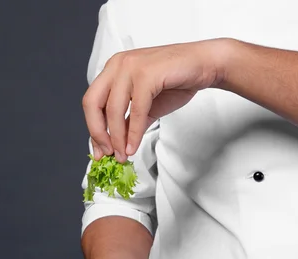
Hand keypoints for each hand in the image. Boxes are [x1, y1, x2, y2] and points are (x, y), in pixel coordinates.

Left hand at [82, 38, 230, 162]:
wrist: (205, 65)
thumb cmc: (176, 81)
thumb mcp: (146, 106)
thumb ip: (129, 122)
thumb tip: (115, 146)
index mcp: (113, 69)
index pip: (91, 102)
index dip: (93, 128)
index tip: (100, 150)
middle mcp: (117, 65)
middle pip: (92, 104)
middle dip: (98, 133)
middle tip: (108, 153)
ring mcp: (130, 67)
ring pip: (112, 109)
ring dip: (117, 137)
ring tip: (122, 155)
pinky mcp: (146, 74)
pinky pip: (135, 110)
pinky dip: (133, 132)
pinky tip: (133, 146)